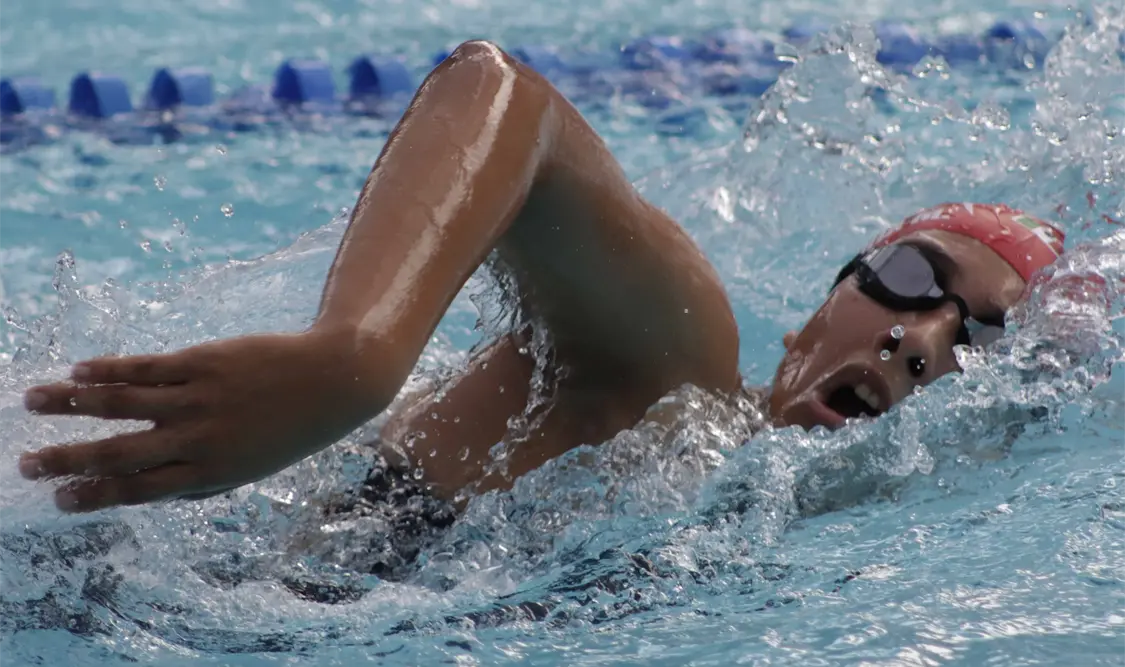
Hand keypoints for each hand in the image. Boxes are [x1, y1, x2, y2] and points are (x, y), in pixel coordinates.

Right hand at [18, 329, 392, 512]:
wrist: (333, 381)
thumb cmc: (288, 429)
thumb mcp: (249, 468)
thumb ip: (200, 482)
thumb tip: (148, 492)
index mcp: (209, 473)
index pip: (138, 489)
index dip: (94, 494)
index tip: (59, 497)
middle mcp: (198, 438)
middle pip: (119, 452)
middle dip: (66, 459)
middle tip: (25, 464)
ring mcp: (198, 398)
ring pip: (120, 401)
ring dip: (69, 402)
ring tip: (32, 400)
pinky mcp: (203, 361)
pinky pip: (144, 366)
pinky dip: (106, 368)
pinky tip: (77, 369)